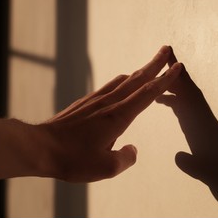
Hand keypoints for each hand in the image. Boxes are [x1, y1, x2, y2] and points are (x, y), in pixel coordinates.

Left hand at [35, 46, 181, 182]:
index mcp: (118, 116)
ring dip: (139, 71)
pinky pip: (109, 86)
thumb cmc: (71, 158)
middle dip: (155, 64)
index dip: (165, 79)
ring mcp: (95, 100)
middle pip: (137, 78)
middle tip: (166, 49)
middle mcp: (108, 103)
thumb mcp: (105, 168)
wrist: (40, 147)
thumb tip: (132, 150)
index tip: (177, 67)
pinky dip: (122, 81)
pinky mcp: (85, 103)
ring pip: (123, 80)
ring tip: (148, 66)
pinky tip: (121, 83)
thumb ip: (125, 159)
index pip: (147, 93)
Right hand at [156, 50, 217, 208]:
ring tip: (155, 76)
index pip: (189, 95)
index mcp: (201, 122)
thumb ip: (192, 165)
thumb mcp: (207, 172)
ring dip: (171, 83)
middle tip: (162, 53)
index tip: (170, 60)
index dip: (179, 78)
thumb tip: (178, 157)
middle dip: (175, 72)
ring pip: (183, 95)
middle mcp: (199, 116)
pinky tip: (161, 100)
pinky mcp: (196, 127)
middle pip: (186, 89)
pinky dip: (172, 98)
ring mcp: (197, 120)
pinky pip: (182, 107)